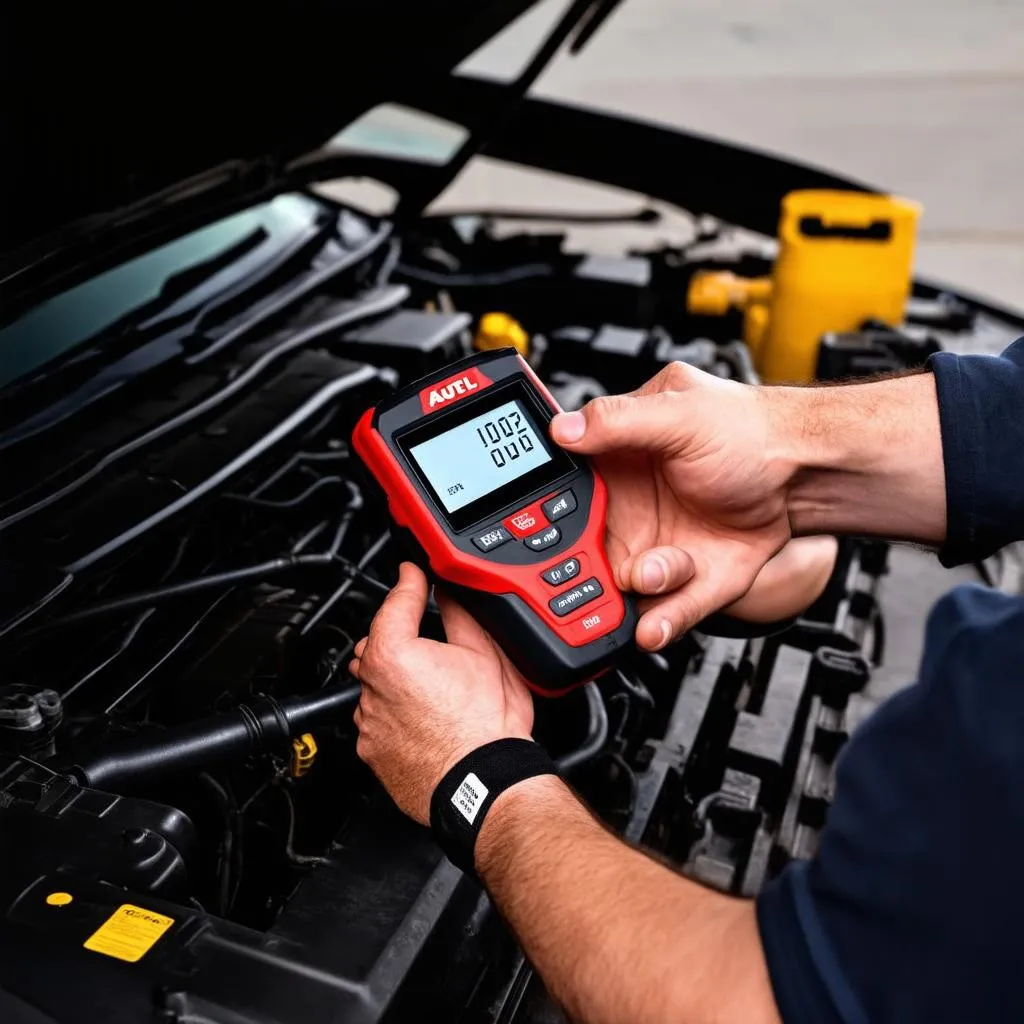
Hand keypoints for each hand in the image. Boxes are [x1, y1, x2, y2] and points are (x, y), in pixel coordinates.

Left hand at [349, 562, 533, 824]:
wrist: (484, 782)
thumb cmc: (486, 726)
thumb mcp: (485, 654)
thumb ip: (460, 614)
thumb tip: (451, 594)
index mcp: (394, 653)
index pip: (394, 603)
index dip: (408, 583)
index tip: (413, 575)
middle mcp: (371, 686)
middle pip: (378, 645)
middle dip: (399, 638)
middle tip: (431, 641)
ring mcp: (368, 722)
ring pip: (375, 685)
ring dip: (396, 680)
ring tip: (434, 690)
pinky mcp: (371, 751)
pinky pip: (377, 720)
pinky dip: (394, 714)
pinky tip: (424, 718)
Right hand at [551, 362, 796, 649]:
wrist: (809, 471)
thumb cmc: (751, 432)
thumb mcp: (679, 413)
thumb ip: (618, 421)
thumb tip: (562, 428)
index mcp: (622, 465)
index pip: (575, 499)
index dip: (562, 521)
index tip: (559, 537)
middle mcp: (638, 510)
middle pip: (597, 552)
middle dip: (598, 569)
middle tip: (607, 567)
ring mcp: (667, 546)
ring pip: (635, 586)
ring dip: (641, 589)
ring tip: (650, 574)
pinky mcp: (697, 579)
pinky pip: (672, 608)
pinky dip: (662, 622)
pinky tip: (653, 627)